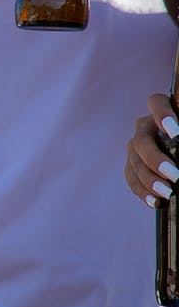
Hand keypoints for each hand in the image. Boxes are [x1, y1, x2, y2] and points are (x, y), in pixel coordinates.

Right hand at [125, 93, 178, 207]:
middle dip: (156, 159)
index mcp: (161, 111)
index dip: (162, 114)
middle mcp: (144, 127)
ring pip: (135, 162)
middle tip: (174, 174)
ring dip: (150, 180)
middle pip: (141, 141)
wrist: (177, 153)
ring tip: (167, 193)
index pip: (156, 103)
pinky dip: (143, 192)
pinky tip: (156, 202)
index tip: (175, 132)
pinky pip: (132, 179)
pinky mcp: (133, 165)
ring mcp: (135, 147)